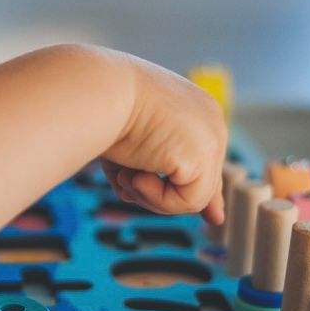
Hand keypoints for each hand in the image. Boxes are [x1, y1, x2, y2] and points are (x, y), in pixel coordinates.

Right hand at [101, 58, 227, 224]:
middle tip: (125, 177)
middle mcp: (209, 120)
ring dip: (150, 195)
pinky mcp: (205, 155)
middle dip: (160, 193)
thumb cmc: (104, 113)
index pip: (201, 157)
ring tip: (124, 173)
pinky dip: (155, 198)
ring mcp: (211, 137)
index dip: (187, 184)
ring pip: (191, 198)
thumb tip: (207, 218)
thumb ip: (160, 178)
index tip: (209, 215)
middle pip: (199, 181)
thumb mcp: (132, 147)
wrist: (98, 92)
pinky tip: (133, 175)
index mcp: (192, 109)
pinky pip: (187, 202)